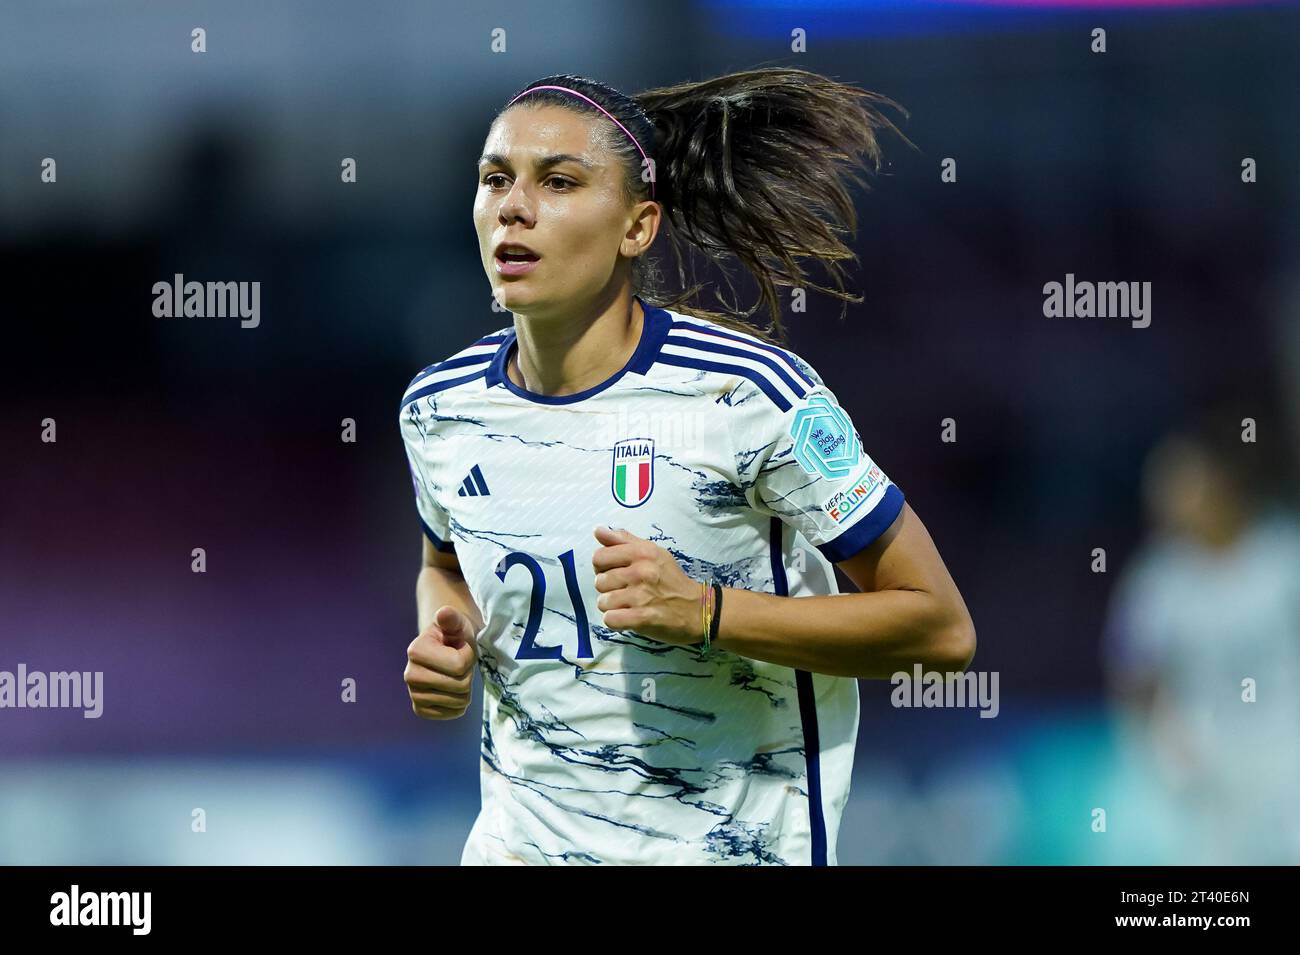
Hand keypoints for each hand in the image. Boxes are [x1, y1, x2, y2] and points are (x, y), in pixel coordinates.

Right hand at [404, 605, 476, 719]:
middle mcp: (410, 675)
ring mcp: (414, 694)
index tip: (461, 647)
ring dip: (466, 688)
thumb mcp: (456, 623)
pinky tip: (453, 689)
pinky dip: (460, 703)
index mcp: (416, 651)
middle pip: (460, 685)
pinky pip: (453, 713)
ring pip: (459, 701)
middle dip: (468, 673)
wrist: (444, 651)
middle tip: (460, 663)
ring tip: (456, 674)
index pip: (459, 665)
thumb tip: (443, 612)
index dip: (468, 656)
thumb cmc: (453, 635)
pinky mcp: (421, 709)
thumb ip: (452, 618)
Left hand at [592, 526, 702, 645]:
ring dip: (612, 607)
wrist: (697, 609)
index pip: (599, 557)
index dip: (603, 567)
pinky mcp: (643, 618)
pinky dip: (616, 621)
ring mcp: (641, 595)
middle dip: (609, 589)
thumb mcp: (653, 552)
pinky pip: (610, 619)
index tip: (616, 573)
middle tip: (626, 591)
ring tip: (628, 605)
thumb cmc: (671, 580)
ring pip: (603, 602)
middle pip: (599, 581)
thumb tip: (598, 531)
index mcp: (642, 552)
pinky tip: (627, 617)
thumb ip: (624, 541)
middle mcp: (641, 571)